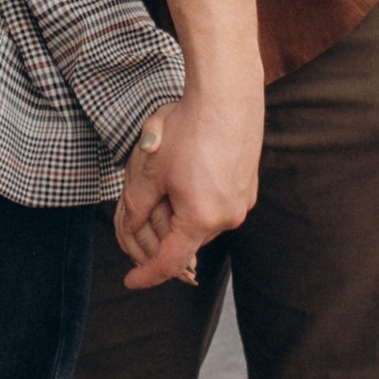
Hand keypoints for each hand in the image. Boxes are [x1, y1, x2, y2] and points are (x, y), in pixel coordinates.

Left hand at [116, 75, 262, 291]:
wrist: (226, 96)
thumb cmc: (188, 130)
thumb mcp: (151, 170)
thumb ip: (137, 205)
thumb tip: (133, 225)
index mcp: (200, 219)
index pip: (170, 263)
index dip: (147, 275)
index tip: (131, 282)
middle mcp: (227, 218)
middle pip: (188, 240)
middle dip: (165, 229)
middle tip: (146, 205)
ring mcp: (241, 202)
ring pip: (203, 221)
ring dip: (184, 211)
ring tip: (172, 176)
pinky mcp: (248, 187)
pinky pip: (218, 205)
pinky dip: (200, 198)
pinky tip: (193, 169)